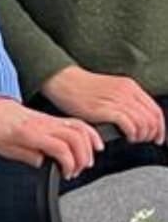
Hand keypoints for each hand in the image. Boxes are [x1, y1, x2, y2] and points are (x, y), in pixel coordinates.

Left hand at [0, 97, 102, 178]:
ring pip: (80, 129)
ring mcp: (50, 119)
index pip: (60, 148)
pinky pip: (78, 123)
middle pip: (76, 139)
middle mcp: (43, 124)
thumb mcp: (6, 149)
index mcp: (30, 133)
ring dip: (89, 147)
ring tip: (86, 162)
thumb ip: (29, 157)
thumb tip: (47, 165)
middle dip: (82, 158)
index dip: (68, 163)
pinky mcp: (54, 118)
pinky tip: (94, 144)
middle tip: (76, 171)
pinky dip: (90, 134)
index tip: (66, 174)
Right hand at [38, 66, 165, 144]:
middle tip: (145, 141)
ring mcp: (115, 99)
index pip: (155, 110)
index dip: (160, 127)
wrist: (63, 80)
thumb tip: (135, 119)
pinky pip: (129, 124)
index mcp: (129, 86)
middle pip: (152, 117)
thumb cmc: (81, 88)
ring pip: (143, 122)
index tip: (157, 137)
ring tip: (133, 139)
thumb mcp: (109, 90)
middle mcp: (126, 92)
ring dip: (142, 135)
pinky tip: (127, 137)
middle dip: (152, 133)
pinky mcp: (104, 108)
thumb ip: (123, 102)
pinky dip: (132, 133)